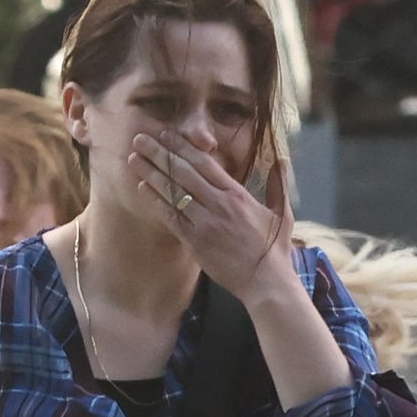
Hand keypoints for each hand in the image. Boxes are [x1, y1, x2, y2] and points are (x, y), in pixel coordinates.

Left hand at [124, 122, 290, 299]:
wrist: (265, 281)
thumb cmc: (274, 249)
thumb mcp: (281, 213)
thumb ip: (277, 184)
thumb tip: (282, 159)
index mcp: (237, 194)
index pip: (205, 163)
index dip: (183, 147)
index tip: (166, 135)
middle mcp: (219, 204)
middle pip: (184, 172)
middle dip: (160, 153)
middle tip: (140, 139)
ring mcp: (205, 222)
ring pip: (173, 192)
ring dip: (151, 174)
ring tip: (134, 159)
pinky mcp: (195, 241)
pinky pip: (171, 217)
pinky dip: (155, 201)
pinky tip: (142, 188)